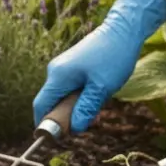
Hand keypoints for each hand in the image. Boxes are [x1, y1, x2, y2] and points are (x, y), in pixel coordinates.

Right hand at [33, 0, 165, 132]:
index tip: (57, 136)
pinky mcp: (72, 64)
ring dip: (76, 104)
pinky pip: (70, 86)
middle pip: (51, 101)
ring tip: (98, 99)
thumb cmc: (114, 56)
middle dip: (65, 114)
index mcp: (58, 76)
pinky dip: (80, 94)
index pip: (41, 106)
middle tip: (86, 118)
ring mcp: (63, 66)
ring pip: (62, 94)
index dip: (44, 123)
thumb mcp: (102, 88)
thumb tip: (73, 128)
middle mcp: (55, 71)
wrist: (124, 28)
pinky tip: (98, 90)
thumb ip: (86, 109)